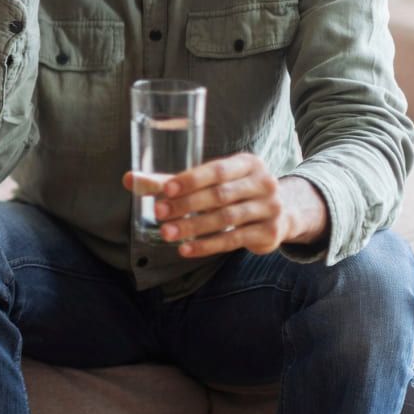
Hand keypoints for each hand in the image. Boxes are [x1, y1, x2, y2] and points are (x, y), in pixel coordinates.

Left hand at [124, 154, 329, 257]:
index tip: (166, 189)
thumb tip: (129, 179)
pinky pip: (233, 240)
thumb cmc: (234, 190)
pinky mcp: (269, 233)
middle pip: (220, 195)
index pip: (217, 170)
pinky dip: (207, 246)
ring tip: (166, 233)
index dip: (192, 179)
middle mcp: (263, 183)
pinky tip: (185, 249)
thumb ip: (170, 181)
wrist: (284, 211)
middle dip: (187, 205)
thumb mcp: (211, 180)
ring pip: (226, 219)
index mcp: (247, 163)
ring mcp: (270, 209)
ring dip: (193, 227)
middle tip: (159, 213)